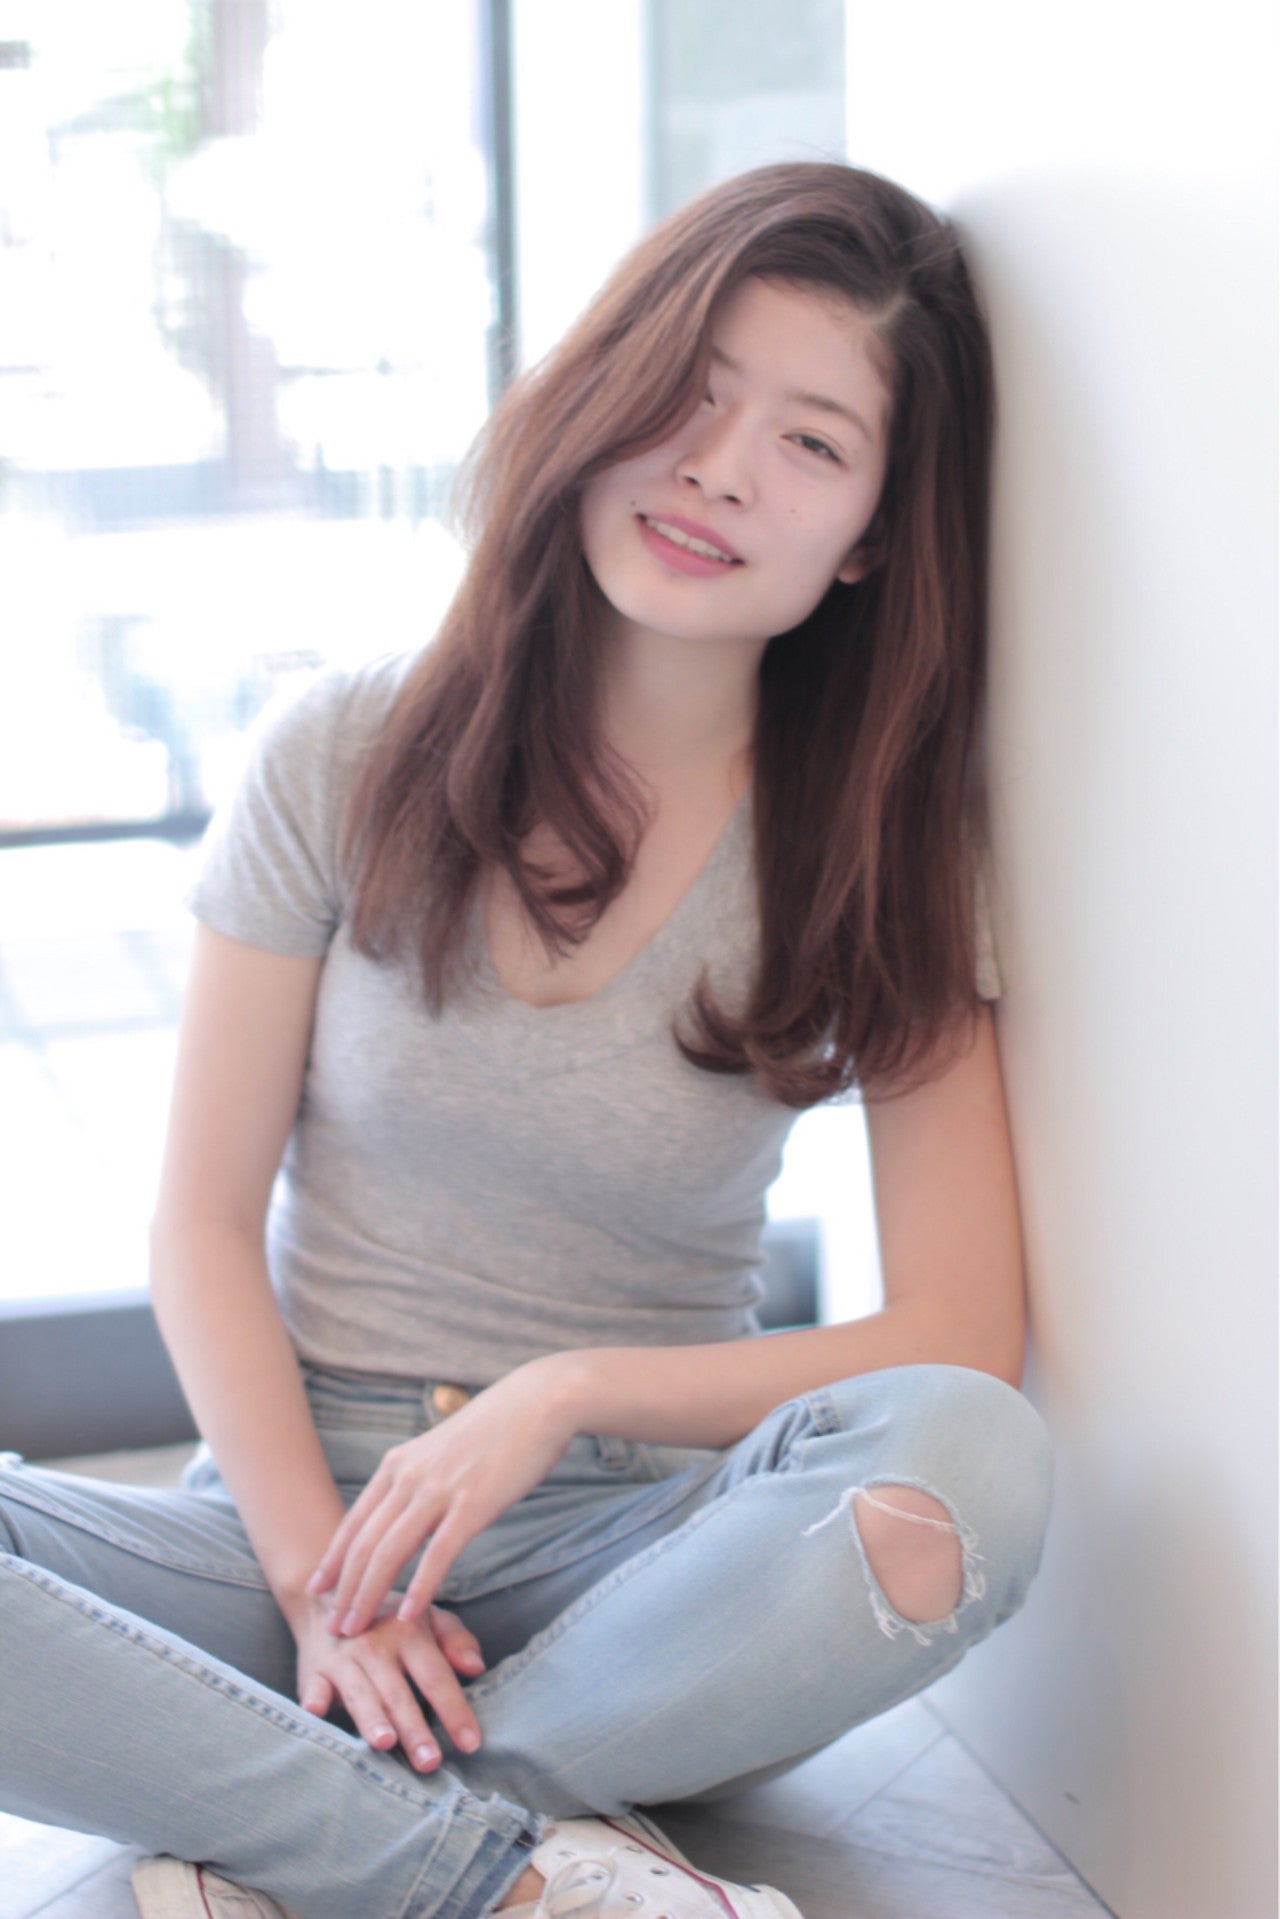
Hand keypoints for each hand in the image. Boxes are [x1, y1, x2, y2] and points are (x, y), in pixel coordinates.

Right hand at [294, 1590, 484, 1770]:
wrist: (334, 1600)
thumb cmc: (392, 1621)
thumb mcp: (429, 1619)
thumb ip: (456, 1640)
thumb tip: (476, 1667)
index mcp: (409, 1633)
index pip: (436, 1677)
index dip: (454, 1710)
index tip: (470, 1743)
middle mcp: (376, 1646)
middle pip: (399, 1694)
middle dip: (414, 1729)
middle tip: (430, 1762)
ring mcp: (344, 1659)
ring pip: (361, 1695)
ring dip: (372, 1718)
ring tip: (384, 1743)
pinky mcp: (315, 1671)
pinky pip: (314, 1687)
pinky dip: (314, 1699)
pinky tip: (317, 1712)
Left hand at [307, 1358, 576, 1636]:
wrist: (537, 1402)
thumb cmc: (495, 1429)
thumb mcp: (439, 1451)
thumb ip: (417, 1482)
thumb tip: (406, 1517)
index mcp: (397, 1465)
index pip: (353, 1523)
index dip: (332, 1561)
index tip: (316, 1591)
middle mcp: (408, 1477)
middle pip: (363, 1544)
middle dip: (343, 1590)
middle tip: (332, 1628)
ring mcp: (439, 1491)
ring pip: (389, 1553)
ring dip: (368, 1596)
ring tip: (356, 1631)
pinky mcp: (472, 1504)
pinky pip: (437, 1554)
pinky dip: (419, 1588)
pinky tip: (409, 1616)